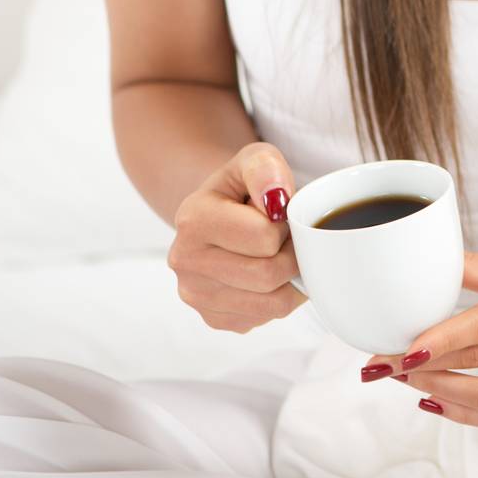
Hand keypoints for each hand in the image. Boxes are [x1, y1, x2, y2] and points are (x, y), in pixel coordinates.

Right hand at [168, 143, 307, 331]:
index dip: (284, 225)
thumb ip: (266, 168)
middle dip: (292, 256)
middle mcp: (186, 261)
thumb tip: (277, 198)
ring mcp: (196, 295)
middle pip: (268, 275)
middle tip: (290, 239)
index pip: (264, 238)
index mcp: (193, 219)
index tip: (278, 216)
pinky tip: (268, 275)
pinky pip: (265, 318)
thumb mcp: (255, 159)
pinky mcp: (213, 318)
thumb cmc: (242, 186)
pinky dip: (279, 299)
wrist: (219, 213)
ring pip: (272, 304)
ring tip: (281, 255)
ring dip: (290, 280)